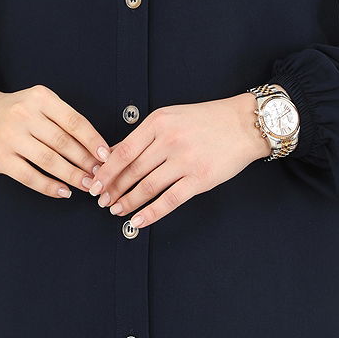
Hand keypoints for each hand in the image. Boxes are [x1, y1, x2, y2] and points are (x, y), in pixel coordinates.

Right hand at [0, 84, 107, 197]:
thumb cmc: (15, 111)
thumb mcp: (39, 103)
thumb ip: (63, 119)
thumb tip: (94, 146)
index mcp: (40, 98)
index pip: (74, 121)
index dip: (92, 140)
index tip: (105, 155)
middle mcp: (24, 115)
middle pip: (63, 143)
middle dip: (86, 161)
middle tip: (100, 174)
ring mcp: (11, 137)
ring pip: (49, 161)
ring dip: (72, 175)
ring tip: (86, 184)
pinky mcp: (1, 158)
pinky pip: (30, 176)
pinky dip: (49, 187)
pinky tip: (63, 191)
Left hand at [87, 92, 265, 227]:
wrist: (244, 124)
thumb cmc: (207, 119)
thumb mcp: (170, 117)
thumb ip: (144, 136)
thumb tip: (114, 155)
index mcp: (158, 122)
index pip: (123, 151)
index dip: (105, 171)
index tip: (94, 183)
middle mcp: (169, 140)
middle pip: (131, 171)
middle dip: (113, 189)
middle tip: (102, 200)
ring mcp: (185, 160)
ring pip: (147, 187)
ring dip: (128, 202)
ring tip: (116, 210)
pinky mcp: (200, 179)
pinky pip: (169, 200)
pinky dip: (151, 213)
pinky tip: (138, 220)